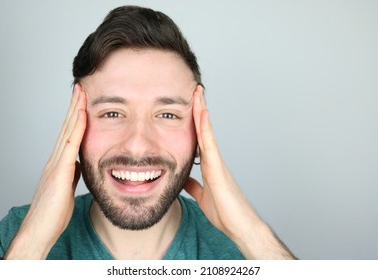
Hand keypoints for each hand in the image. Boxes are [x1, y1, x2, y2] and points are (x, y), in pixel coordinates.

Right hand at [5, 84, 86, 258]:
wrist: (40, 230)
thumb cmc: (53, 212)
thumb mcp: (67, 188)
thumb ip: (72, 173)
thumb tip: (80, 164)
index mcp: (59, 163)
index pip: (69, 133)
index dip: (75, 116)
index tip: (82, 101)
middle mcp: (55, 159)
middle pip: (67, 127)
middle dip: (74, 106)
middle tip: (81, 87)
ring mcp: (55, 163)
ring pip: (67, 130)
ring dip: (75, 110)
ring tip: (81, 92)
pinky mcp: (59, 172)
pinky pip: (70, 145)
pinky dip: (77, 128)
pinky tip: (83, 114)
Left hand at [184, 85, 295, 258]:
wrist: (240, 226)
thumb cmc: (225, 212)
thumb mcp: (201, 195)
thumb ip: (193, 185)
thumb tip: (182, 179)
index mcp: (209, 165)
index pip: (199, 137)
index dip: (193, 121)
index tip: (188, 105)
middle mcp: (213, 159)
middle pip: (203, 129)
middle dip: (198, 108)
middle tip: (194, 89)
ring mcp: (217, 162)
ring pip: (207, 131)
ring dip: (201, 111)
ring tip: (197, 92)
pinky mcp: (219, 168)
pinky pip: (210, 144)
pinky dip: (205, 128)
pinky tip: (202, 113)